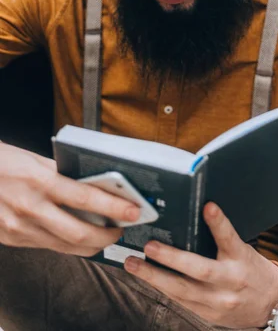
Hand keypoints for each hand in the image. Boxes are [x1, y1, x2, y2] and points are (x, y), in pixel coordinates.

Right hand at [0, 143, 139, 255]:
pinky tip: (78, 236)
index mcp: (39, 181)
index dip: (114, 207)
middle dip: (107, 235)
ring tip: (105, 234)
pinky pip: (48, 247)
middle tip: (121, 228)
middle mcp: (30, 208)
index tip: (133, 211)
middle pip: (79, 234)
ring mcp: (19, 229)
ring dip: (91, 244)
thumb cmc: (3, 162)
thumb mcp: (35, 160)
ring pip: (66, 247)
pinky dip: (68, 244)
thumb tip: (94, 185)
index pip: (85, 198)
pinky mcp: (12, 240)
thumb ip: (63, 175)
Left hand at [124, 203, 277, 328]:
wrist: (270, 305)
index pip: (230, 237)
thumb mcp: (243, 249)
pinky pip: (181, 301)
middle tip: (149, 246)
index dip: (219, 222)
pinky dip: (162, 288)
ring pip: (182, 290)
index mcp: (241, 258)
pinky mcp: (208, 315)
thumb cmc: (252, 270)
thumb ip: (222, 237)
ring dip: (154, 277)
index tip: (208, 206)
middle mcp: (231, 281)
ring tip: (133, 264)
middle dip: (171, 258)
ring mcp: (218, 301)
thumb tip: (199, 212)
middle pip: (200, 270)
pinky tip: (146, 278)